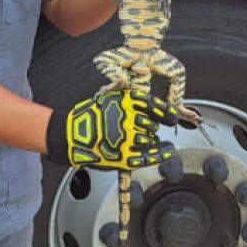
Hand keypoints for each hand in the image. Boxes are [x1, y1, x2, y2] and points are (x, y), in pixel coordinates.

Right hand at [45, 88, 178, 170]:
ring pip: (151, 139)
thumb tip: (136, 90)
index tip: (174, 116)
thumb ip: (123, 93)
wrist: (73, 136)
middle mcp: (129, 119)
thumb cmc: (89, 116)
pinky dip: (161, 154)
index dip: (166, 112)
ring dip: (152, 140)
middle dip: (152, 127)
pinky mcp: (126, 156)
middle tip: (148, 129)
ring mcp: (128, 139)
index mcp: (126, 103)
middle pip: (152, 124)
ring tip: (146, 140)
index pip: (154, 105)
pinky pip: (149, 156)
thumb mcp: (106, 97)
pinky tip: (167, 152)